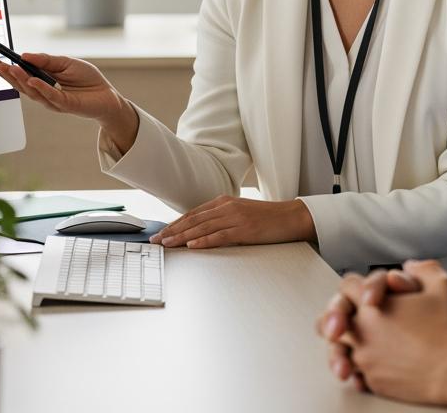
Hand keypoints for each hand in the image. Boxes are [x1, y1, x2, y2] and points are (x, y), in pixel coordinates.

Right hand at [0, 52, 120, 121]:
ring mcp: (52, 100)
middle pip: (21, 84)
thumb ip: (47, 60)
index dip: (5, 69)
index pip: (20, 75)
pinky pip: (50, 95)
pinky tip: (33, 80)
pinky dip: (41, 88)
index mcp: (43, 80)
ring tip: (11, 68)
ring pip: (32, 91)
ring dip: (21, 79)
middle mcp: (43, 92)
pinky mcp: (64, 105)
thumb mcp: (67, 63)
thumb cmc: (87, 79)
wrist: (107, 95)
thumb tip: (25, 55)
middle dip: (6, 74)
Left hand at [149, 196, 316, 248]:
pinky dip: (204, 241)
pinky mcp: (245, 230)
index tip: (161, 233)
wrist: (290, 217)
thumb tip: (199, 231)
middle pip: (194, 220)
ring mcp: (236, 218)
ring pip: (203, 228)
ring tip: (167, 244)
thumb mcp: (240, 214)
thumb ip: (221, 218)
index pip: (193, 213)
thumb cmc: (266, 218)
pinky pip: (220, 236)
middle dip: (172, 231)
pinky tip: (192, 246)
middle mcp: (227, 207)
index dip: (175, 223)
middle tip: (156, 241)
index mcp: (224, 202)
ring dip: (182, 237)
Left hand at [318, 260, 446, 404]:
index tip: (370, 293)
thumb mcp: (443, 283)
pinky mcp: (376, 384)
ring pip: (340, 351)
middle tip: (348, 318)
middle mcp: (362, 334)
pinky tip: (376, 363)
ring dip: (348, 344)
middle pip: (328, 322)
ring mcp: (367, 362)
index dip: (358, 286)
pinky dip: (362, 367)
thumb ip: (422, 269)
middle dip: (337, 316)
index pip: (346, 288)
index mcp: (371, 306)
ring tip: (364, 343)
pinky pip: (357, 374)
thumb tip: (409, 266)